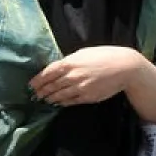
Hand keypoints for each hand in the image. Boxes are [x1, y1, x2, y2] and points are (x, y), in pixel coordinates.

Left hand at [29, 45, 144, 106]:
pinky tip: (58, 103)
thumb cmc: (104, 56)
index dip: (38, 80)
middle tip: (35, 95)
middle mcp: (72, 76)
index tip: (31, 84)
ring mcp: (80, 88)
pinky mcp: (88, 97)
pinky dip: (62, 102)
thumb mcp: (84, 53)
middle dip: (41, 91)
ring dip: (50, 98)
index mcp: (70, 62)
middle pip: (51, 85)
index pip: (47, 73)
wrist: (124, 67)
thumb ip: (70, 61)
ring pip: (59, 95)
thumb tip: (59, 67)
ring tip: (45, 99)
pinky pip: (71, 101)